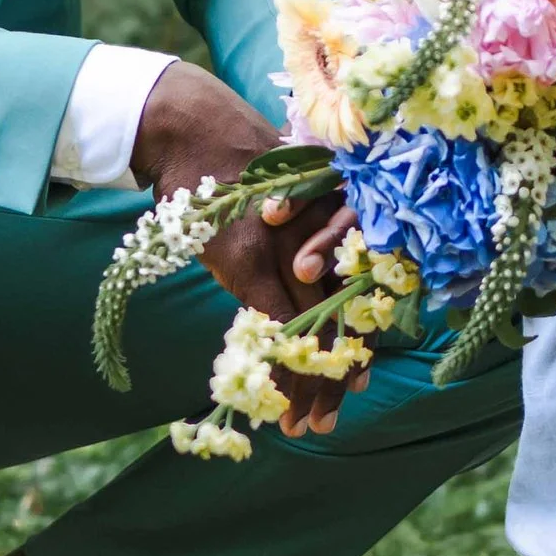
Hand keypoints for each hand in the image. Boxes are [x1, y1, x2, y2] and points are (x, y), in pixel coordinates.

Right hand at [129, 59, 359, 436]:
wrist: (194, 130)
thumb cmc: (234, 161)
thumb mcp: (283, 194)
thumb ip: (301, 235)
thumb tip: (307, 279)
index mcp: (338, 219)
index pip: (358, 294)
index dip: (361, 341)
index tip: (359, 379)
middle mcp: (326, 234)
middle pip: (345, 318)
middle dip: (338, 373)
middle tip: (333, 416)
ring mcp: (290, 250)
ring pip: (316, 331)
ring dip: (313, 384)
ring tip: (309, 425)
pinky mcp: (253, 264)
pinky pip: (281, 330)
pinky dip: (284, 372)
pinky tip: (282, 404)